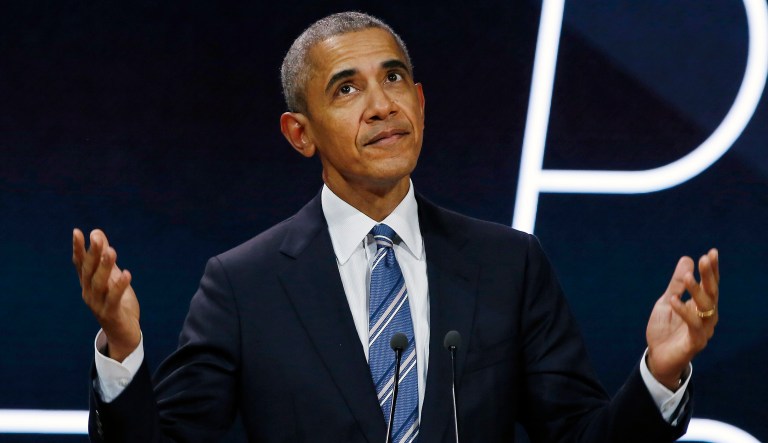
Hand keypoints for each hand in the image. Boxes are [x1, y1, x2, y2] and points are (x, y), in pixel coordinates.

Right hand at [73, 228, 140, 361]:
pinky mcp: (110, 314)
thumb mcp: (113, 276)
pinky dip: (119, 286)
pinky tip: (127, 274)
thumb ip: (105, 257)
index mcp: (88, 284)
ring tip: (112, 251)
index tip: (77, 232)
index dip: (78, 248)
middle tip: (96, 237)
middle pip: (89, 271)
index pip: (81, 264)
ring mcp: (98, 305)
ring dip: (105, 267)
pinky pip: (114, 299)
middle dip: (93, 253)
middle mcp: (89, 293)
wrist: (123, 333)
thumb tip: (97, 233)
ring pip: (100, 284)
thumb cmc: (118, 302)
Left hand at [645, 248, 718, 389]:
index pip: (710, 285)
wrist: (657, 357)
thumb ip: (676, 284)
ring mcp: (703, 330)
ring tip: (686, 277)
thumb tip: (687, 259)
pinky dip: (683, 312)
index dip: (711, 270)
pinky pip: (693, 325)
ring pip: (705, 308)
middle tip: (705, 259)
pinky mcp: (695, 342)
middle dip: (709, 276)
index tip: (712, 252)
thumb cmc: (665, 330)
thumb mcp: (666, 301)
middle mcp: (706, 317)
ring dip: (697, 291)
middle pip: (712, 293)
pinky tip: (674, 300)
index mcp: (700, 306)